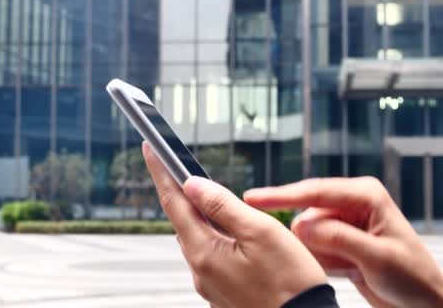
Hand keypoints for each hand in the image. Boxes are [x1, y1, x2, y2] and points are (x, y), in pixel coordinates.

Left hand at [142, 142, 326, 307]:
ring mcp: (211, 286)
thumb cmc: (291, 282)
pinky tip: (225, 230)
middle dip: (178, 192)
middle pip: (182, 221)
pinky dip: (212, 236)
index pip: (174, 202)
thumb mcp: (261, 232)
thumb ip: (223, 206)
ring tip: (200, 192)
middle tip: (174, 164)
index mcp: (205, 253)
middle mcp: (201, 272)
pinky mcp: (223, 294)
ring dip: (196, 214)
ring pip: (197, 239)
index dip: (162, 172)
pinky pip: (211, 257)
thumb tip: (193, 185)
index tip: (151, 149)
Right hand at [244, 177, 442, 307]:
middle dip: (310, 239)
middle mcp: (353, 204)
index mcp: (366, 195)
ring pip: (308, 233)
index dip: (281, 195)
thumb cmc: (414, 278)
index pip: (316, 192)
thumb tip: (300, 224)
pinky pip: (314, 247)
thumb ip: (339, 239)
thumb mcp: (378, 258)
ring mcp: (346, 222)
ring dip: (319, 254)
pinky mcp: (340, 240)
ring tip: (348, 267)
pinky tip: (346, 270)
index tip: (253, 197)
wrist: (424, 303)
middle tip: (336, 259)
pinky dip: (322, 261)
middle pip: (308, 213)